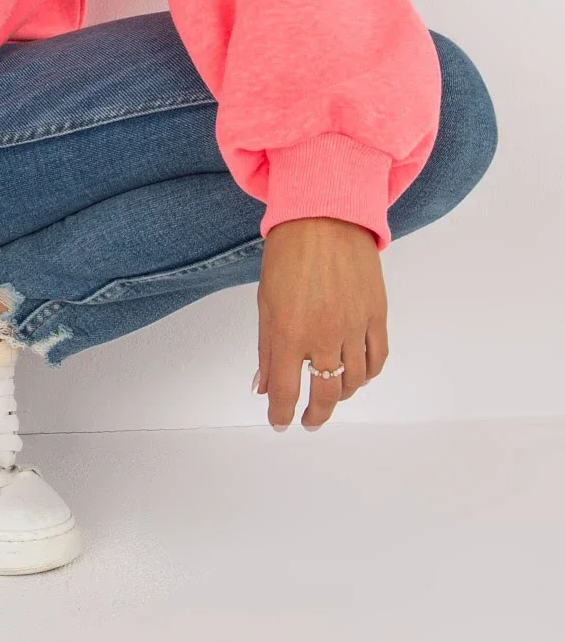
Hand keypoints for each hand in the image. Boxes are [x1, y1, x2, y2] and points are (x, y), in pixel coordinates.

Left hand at [254, 216, 387, 430]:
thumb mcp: (265, 303)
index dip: (281, 413)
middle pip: (325, 394)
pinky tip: (357, 377)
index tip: (279, 422)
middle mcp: (325, 336)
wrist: (325, 219)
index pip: (286, 390)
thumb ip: (266, 348)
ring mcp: (355, 327)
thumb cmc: (288, 256)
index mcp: (290, 332)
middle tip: (308, 421)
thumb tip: (263, 386)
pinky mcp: (377, 316)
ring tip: (331, 396)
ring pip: (354, 381)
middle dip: (315, 414)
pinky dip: (368, 374)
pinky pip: (377, 358)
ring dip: (341, 396)